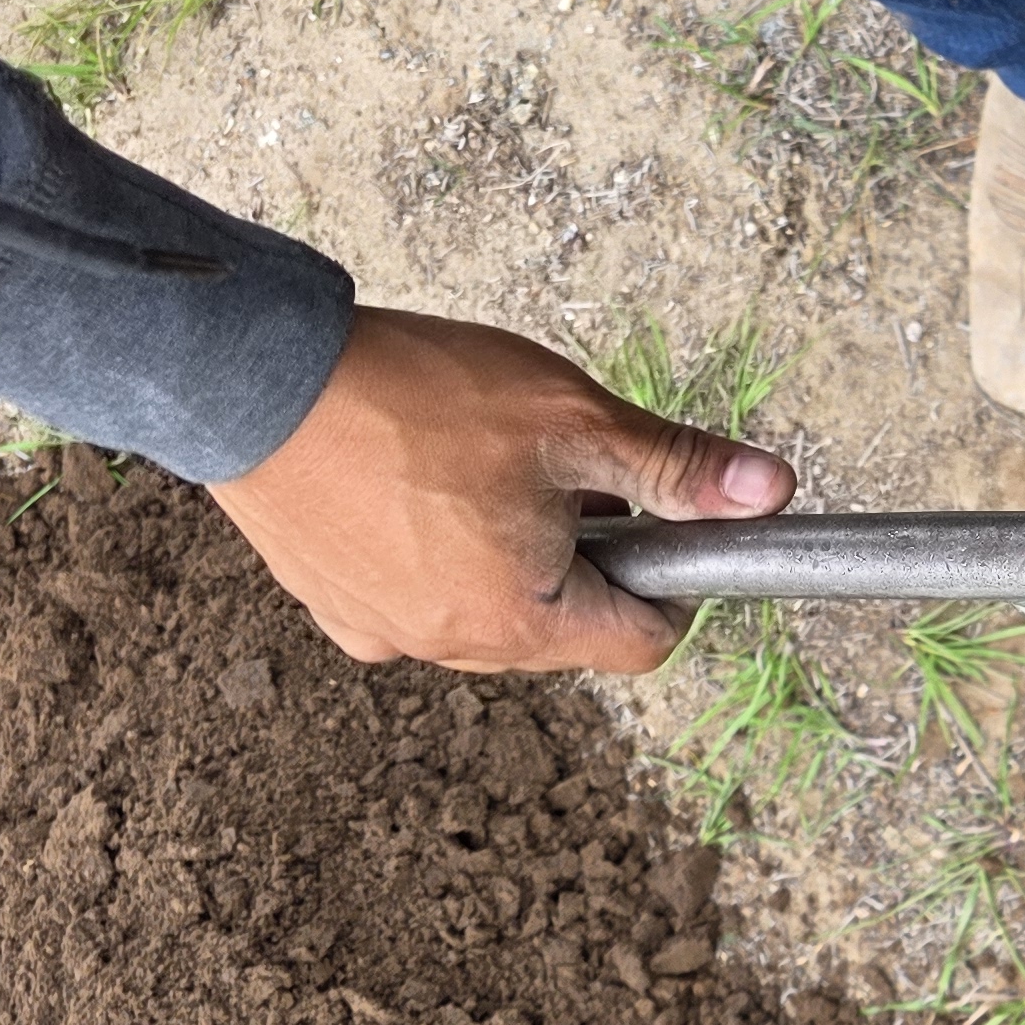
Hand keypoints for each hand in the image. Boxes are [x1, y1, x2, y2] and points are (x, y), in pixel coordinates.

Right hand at [210, 306, 793, 672]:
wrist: (251, 376)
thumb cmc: (416, 395)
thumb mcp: (574, 422)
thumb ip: (677, 468)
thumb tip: (773, 493)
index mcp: (519, 621)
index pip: (643, 644)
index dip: (672, 582)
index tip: (658, 517)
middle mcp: (447, 648)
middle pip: (567, 630)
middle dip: (588, 559)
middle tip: (561, 471)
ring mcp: (380, 631)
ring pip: (491, 612)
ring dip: (513, 555)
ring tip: (482, 468)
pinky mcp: (328, 603)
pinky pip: (418, 595)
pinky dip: (438, 553)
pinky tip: (417, 481)